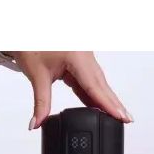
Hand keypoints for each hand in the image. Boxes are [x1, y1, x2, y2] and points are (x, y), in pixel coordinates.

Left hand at [10, 51, 132, 129]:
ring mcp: (84, 58)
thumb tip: (37, 123)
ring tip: (117, 115)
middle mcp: (84, 55)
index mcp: (76, 56)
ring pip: (97, 82)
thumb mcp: (36, 76)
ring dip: (105, 99)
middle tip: (127, 119)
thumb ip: (40, 103)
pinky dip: (94, 94)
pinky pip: (90, 80)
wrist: (26, 30)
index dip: (107, 104)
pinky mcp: (80, 62)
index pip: (95, 86)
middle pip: (101, 84)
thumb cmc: (31, 44)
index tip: (120, 115)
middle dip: (113, 103)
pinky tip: (100, 106)